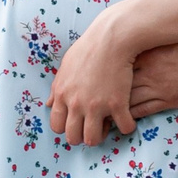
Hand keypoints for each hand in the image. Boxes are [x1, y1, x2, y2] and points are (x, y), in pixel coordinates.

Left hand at [48, 13, 138, 145]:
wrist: (111, 37)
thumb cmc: (89, 48)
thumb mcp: (66, 66)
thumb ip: (57, 88)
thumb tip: (48, 104)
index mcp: (62, 95)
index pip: (57, 126)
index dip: (67, 128)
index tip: (77, 123)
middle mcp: (76, 104)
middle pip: (73, 138)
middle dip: (82, 136)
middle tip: (93, 126)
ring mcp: (96, 106)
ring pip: (93, 139)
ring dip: (101, 135)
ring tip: (108, 124)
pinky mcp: (118, 104)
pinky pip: (123, 128)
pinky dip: (127, 126)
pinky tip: (128, 118)